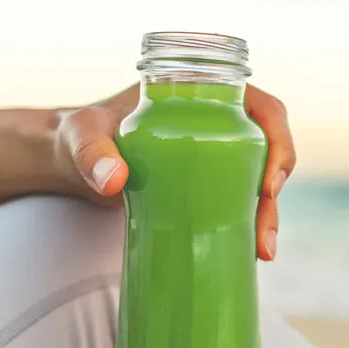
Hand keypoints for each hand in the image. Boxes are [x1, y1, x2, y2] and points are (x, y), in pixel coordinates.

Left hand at [51, 84, 296, 260]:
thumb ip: (92, 153)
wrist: (68, 162)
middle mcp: (218, 123)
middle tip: (264, 235)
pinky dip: (250, 226)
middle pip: (269, 153)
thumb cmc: (76, 136)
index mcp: (204, 93)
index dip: (280, 142)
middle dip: (274, 196)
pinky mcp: (208, 186)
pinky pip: (242, 202)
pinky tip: (250, 254)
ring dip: (268, 217)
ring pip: (260, 182)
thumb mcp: (81, 138)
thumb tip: (114, 181)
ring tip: (261, 252)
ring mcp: (215, 156)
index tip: (268, 185)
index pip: (265, 109)